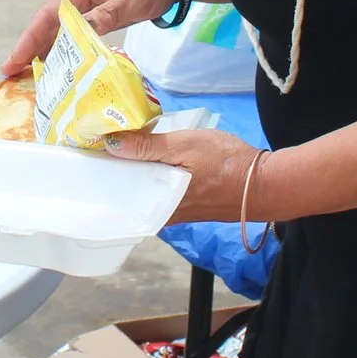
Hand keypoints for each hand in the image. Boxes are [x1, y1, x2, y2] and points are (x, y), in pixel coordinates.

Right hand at [0, 0, 181, 77]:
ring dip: (44, 51)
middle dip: (29, 48)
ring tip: (28, 75)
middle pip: (47, 23)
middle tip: (11, 74)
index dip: (29, 38)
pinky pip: (74, 33)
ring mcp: (86, 4)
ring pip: (58, 30)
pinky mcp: (96, 14)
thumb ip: (104, 16)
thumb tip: (79, 34)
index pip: (48, 14)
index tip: (14, 59)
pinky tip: (58, 67)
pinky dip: (64, 49)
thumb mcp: (129, 1)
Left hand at [110, 127, 268, 225]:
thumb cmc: (226, 164)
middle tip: (102, 142)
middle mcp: (163, 214)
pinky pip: (160, 190)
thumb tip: (112, 143)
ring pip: (145, 190)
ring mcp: (176, 211)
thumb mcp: (185, 146)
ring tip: (122, 146)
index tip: (90, 150)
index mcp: (157, 205)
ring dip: (135, 171)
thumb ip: (149, 146)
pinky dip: (152, 174)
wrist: (265, 184)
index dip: (105, 170)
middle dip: (117, 170)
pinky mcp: (187, 205)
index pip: (118, 191)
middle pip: (129, 191)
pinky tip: (150, 158)